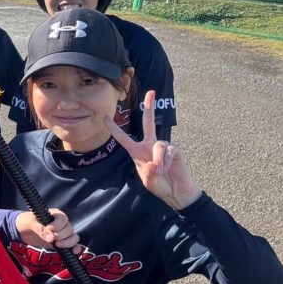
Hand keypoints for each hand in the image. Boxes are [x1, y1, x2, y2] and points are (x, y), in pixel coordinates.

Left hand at [15, 208, 82, 252]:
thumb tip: (51, 239)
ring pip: (73, 237)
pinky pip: (73, 245)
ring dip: (68, 242)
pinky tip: (73, 252)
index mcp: (55, 214)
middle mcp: (62, 223)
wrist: (24, 230)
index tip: (49, 229)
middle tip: (52, 239)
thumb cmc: (27, 222)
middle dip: (61, 235)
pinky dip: (75, 248)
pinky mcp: (62, 242)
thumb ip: (40, 229)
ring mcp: (63, 233)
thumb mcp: (31, 223)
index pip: (63, 219)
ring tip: (57, 245)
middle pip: (69, 229)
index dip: (57, 225)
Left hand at [105, 90, 201, 210]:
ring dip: (159, 161)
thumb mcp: (148, 180)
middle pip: (148, 122)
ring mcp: (163, 146)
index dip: (114, 128)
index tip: (105, 117)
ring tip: (161, 171)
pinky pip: (169, 151)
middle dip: (149, 107)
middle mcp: (149, 145)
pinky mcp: (175, 149)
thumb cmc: (159, 185)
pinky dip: (167, 161)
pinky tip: (169, 168)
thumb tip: (154, 162)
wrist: (176, 191)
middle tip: (151, 92)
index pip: (123, 138)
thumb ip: (148, 171)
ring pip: (158, 145)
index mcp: (137, 151)